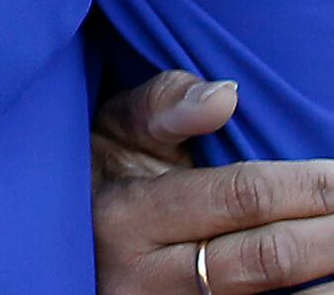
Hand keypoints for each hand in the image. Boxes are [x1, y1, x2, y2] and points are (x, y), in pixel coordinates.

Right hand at [95, 70, 333, 292]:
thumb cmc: (99, 175)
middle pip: (267, 258)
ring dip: (329, 281)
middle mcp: (144, 276)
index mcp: (126, 213)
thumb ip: (163, 106)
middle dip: (332, 234)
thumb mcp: (111, 129)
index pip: (240, 197)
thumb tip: (226, 96)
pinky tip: (327, 281)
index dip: (307, 186)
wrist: (64, 243)